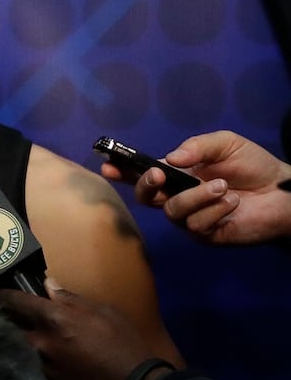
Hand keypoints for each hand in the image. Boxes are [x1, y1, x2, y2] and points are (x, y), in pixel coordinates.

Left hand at [0, 279, 155, 379]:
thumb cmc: (124, 345)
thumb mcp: (102, 312)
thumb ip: (70, 298)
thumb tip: (49, 285)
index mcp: (55, 319)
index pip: (15, 302)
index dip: (2, 294)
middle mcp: (42, 344)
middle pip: (8, 327)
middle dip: (5, 319)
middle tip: (6, 314)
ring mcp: (43, 368)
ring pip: (18, 350)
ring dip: (17, 341)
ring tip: (23, 335)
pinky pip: (31, 369)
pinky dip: (30, 361)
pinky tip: (38, 358)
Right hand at [102, 131, 290, 244]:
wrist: (284, 192)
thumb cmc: (253, 165)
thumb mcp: (225, 143)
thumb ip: (197, 146)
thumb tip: (169, 159)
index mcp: (176, 175)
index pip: (142, 173)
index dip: (121, 171)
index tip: (107, 164)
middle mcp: (177, 197)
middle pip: (144, 198)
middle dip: (145, 185)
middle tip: (159, 175)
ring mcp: (190, 219)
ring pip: (173, 211)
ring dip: (196, 196)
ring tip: (222, 186)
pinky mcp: (206, 235)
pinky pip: (196, 225)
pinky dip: (214, 211)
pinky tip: (231, 202)